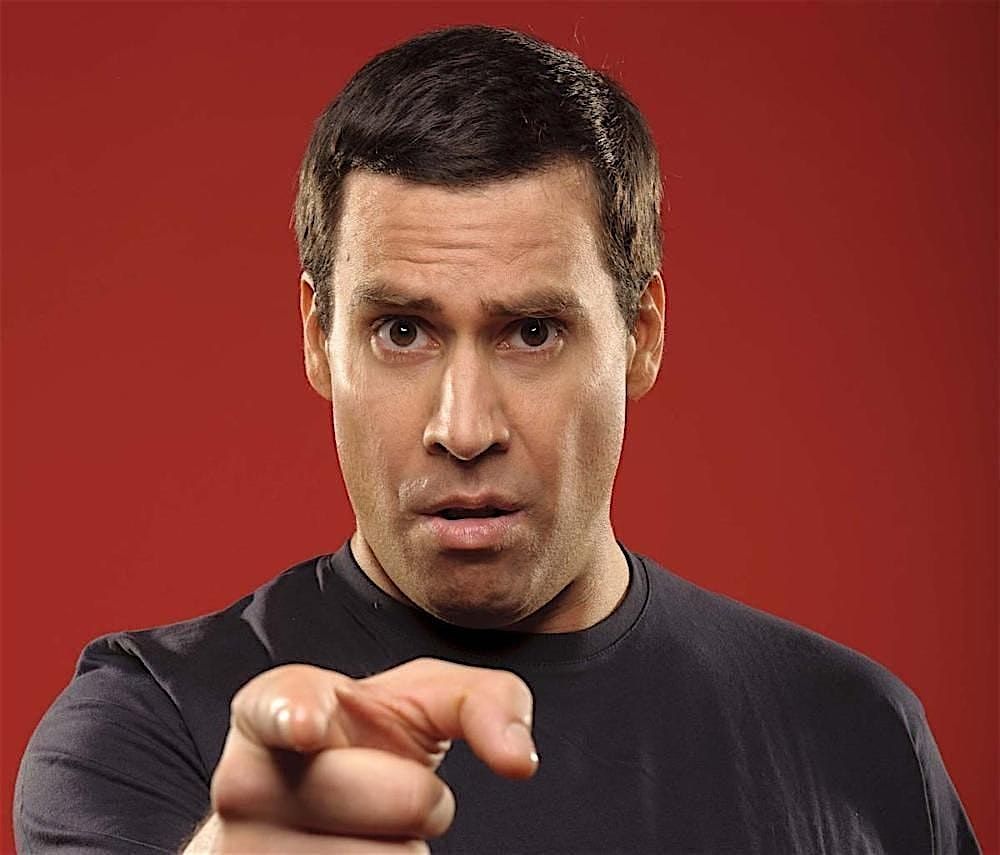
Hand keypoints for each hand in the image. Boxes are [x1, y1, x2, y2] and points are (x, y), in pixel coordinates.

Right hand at [183, 658, 537, 852]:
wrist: (304, 815)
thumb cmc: (366, 744)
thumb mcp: (420, 701)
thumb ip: (481, 701)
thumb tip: (519, 759)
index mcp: (273, 710)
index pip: (278, 706)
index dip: (296, 714)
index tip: (308, 726)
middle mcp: (245, 783)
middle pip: (404, 800)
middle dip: (423, 796)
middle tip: (386, 786)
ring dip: (403, 849)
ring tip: (363, 827)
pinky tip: (355, 854)